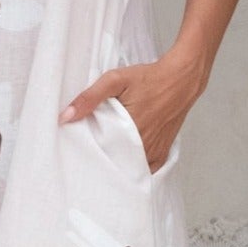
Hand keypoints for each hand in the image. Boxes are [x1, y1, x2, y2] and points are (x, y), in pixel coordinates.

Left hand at [58, 50, 205, 171]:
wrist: (181, 79)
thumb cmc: (149, 78)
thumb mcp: (115, 80)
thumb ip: (90, 97)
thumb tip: (65, 116)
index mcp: (130, 130)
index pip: (101, 153)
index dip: (89, 153)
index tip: (81, 150)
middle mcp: (144, 144)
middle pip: (115, 162)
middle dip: (103, 159)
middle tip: (91, 152)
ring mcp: (155, 150)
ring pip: (130, 167)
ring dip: (119, 163)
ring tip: (107, 154)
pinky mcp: (163, 152)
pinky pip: (146, 168)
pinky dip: (135, 166)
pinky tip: (126, 158)